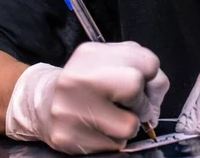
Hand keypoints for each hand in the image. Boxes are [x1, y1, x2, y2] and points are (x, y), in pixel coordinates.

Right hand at [5, 41, 169, 154]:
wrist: (43, 103)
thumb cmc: (86, 83)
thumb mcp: (111, 62)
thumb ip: (139, 66)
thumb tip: (156, 89)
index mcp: (92, 54)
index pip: (146, 61)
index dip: (150, 75)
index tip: (142, 81)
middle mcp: (77, 78)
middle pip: (134, 85)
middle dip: (141, 100)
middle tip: (130, 103)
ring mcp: (70, 109)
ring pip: (129, 125)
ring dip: (128, 124)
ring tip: (113, 117)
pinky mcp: (68, 137)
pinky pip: (113, 145)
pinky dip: (113, 139)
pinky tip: (99, 128)